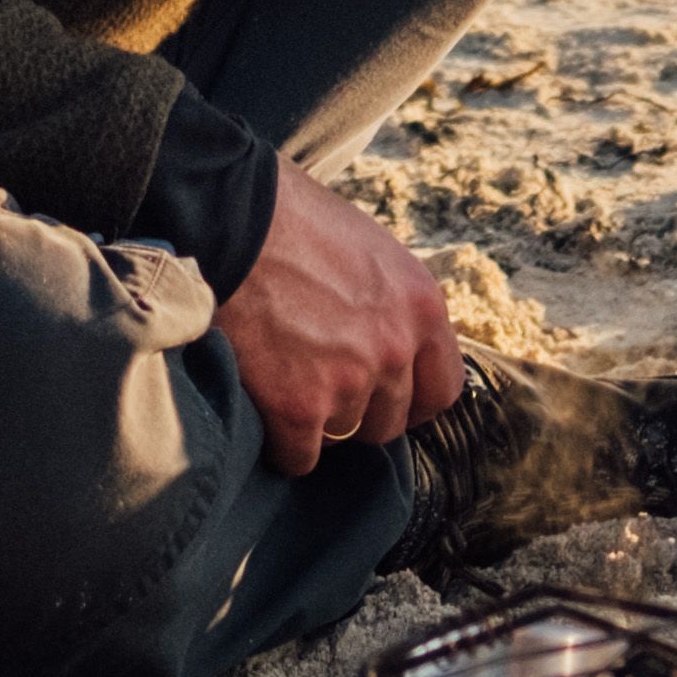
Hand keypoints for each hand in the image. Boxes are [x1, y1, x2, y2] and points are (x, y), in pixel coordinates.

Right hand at [212, 156, 467, 474]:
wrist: (234, 220)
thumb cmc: (297, 224)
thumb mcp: (374, 255)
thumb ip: (393, 308)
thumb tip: (393, 350)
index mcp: (422, 307)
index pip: (443, 390)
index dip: (412, 402)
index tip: (387, 400)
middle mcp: (395, 349)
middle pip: (389, 422)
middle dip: (359, 414)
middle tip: (321, 387)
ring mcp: (349, 381)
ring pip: (341, 435)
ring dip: (314, 419)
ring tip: (283, 376)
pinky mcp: (298, 406)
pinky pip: (299, 456)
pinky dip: (280, 445)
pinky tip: (264, 411)